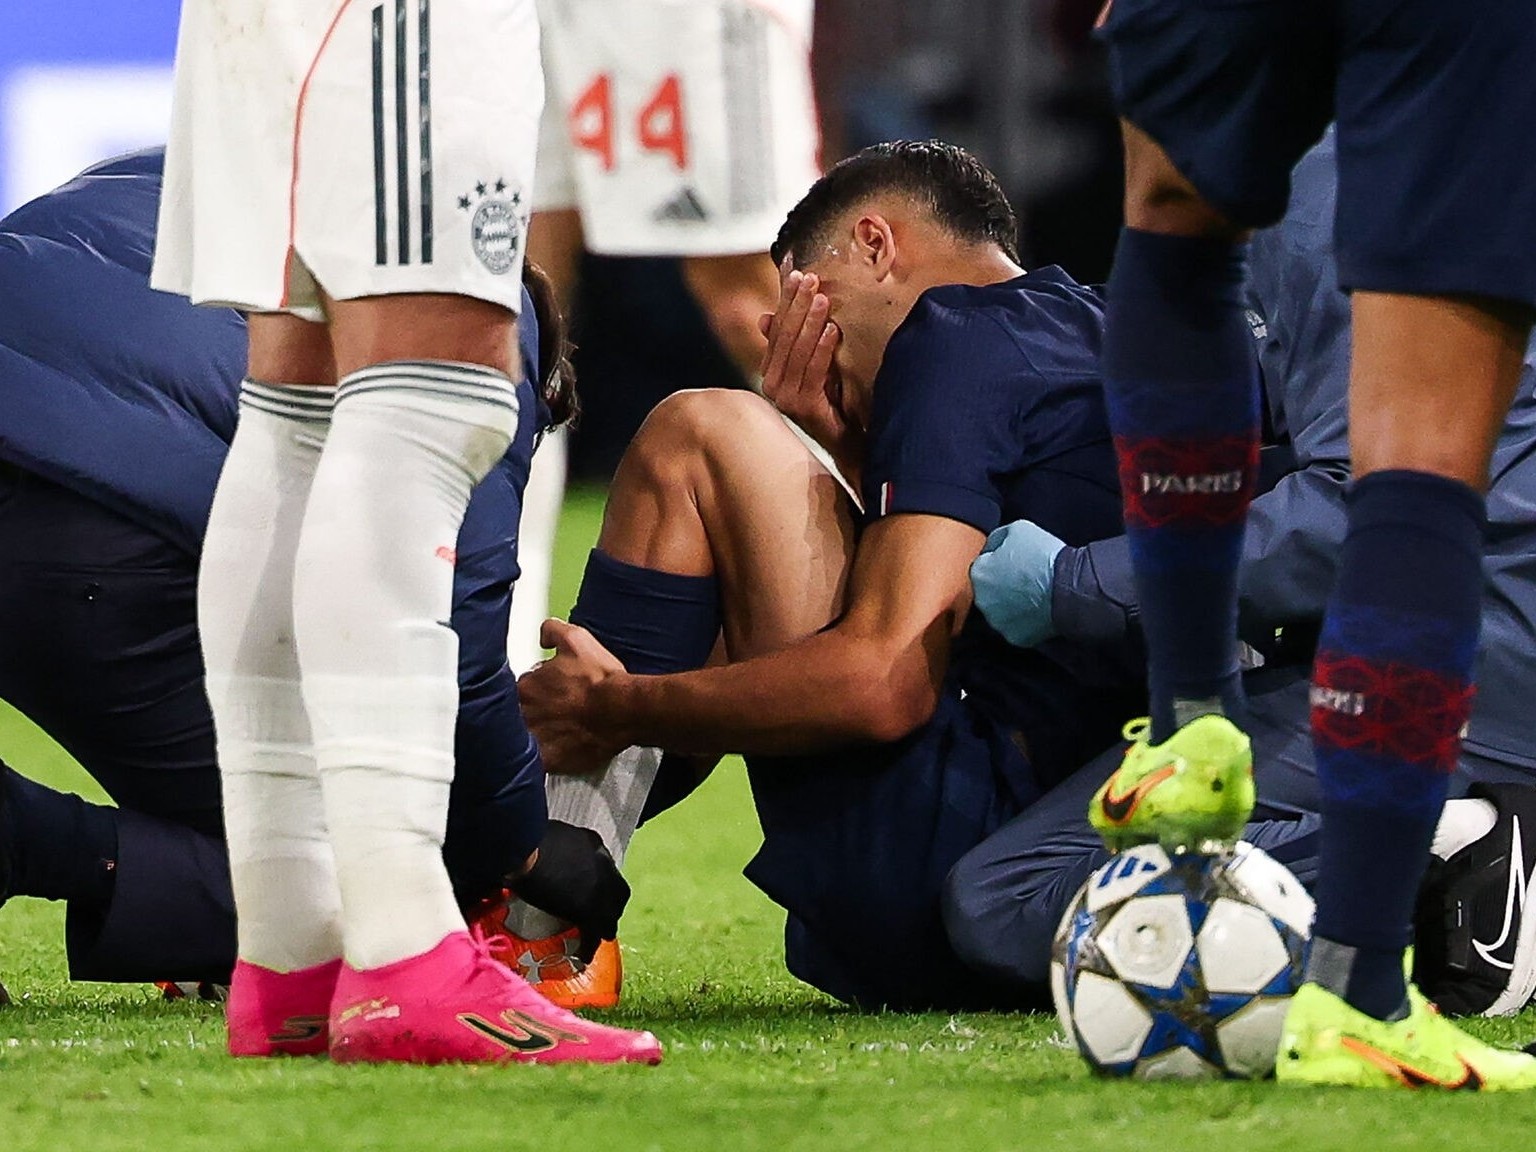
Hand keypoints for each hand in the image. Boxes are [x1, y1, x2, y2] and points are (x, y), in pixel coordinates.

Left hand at [517, 619, 628, 774]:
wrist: (621, 711)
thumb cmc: (600, 679)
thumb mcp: (577, 640)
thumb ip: (552, 631)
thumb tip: (542, 635)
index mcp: (525, 687)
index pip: (515, 690)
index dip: (530, 691)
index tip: (544, 693)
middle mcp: (522, 714)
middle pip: (516, 714)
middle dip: (530, 712)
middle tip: (553, 712)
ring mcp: (533, 739)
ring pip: (523, 738)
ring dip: (535, 733)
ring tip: (556, 731)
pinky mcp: (547, 761)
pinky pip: (535, 762)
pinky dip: (543, 756)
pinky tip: (556, 750)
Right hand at [757, 257, 848, 455]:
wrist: (849, 441)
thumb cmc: (833, 401)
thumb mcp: (813, 364)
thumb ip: (794, 342)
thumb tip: (764, 317)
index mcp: (772, 371)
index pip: (776, 329)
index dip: (786, 300)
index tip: (796, 272)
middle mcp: (772, 385)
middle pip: (784, 337)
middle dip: (796, 305)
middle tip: (810, 279)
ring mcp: (786, 399)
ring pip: (797, 352)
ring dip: (810, 322)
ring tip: (822, 299)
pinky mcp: (804, 409)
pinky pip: (813, 372)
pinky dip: (823, 349)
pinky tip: (833, 330)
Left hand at [969, 519, 1066, 648]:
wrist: (1068, 587)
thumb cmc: (1044, 556)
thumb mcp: (1017, 529)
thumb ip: (997, 539)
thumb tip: (992, 546)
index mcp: (978, 573)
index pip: (983, 566)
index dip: (999, 562)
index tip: (1015, 562)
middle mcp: (982, 601)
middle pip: (989, 591)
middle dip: (1002, 586)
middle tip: (1025, 579)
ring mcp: (997, 622)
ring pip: (1001, 612)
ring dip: (1011, 605)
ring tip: (1034, 595)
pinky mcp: (1015, 637)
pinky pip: (1017, 627)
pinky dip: (1025, 621)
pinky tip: (1039, 610)